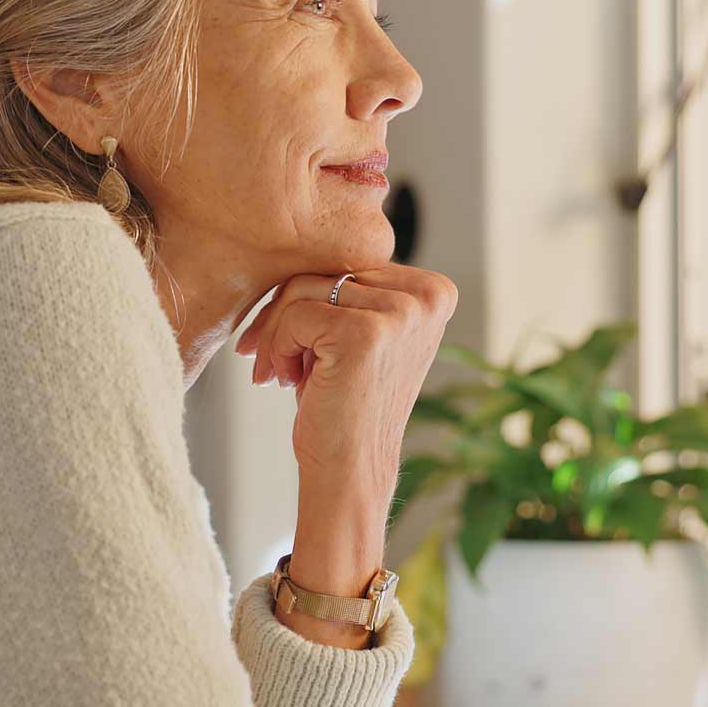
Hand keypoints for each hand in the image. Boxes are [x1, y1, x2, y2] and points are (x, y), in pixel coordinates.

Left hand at [233, 264, 458, 594]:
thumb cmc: (343, 404)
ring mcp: (401, 312)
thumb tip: (297, 235)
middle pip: (325, 269)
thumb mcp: (359, 334)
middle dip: (285, 315)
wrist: (348, 471)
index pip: (348, 262)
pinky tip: (286, 381)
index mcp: (434, 290)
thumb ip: (351, 288)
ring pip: (303, 288)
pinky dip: (277, 347)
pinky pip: (294, 313)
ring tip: (283, 375)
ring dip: (278, 333)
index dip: (308, 298)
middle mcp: (428, 295)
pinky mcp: (366, 332)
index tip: (291, 343)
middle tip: (273, 362)